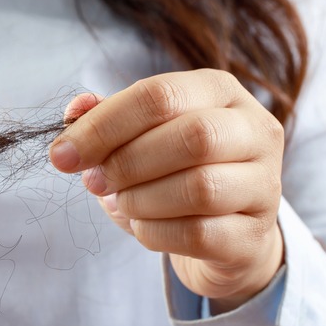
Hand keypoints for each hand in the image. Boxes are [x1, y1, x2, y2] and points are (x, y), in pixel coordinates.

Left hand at [50, 69, 283, 313]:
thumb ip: (104, 116)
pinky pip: (199, 234)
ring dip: (140, 200)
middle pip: (192, 137)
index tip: (61, 155)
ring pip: (200, 188)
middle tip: (94, 181)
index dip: (103, 125)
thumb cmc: (171, 169)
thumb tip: (75, 110)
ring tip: (122, 202)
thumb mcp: (137, 134)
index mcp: (219, 90)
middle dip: (126, 162)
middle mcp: (253, 130)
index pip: (159, 94)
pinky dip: (154, 232)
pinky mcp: (255, 234)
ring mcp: (264, 184)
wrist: (219, 228)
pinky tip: (142, 225)